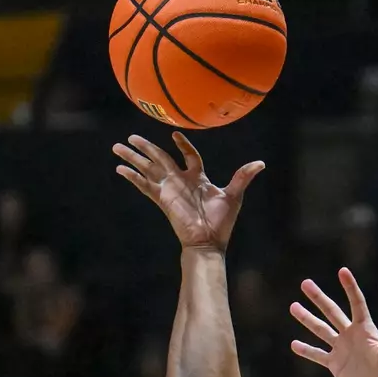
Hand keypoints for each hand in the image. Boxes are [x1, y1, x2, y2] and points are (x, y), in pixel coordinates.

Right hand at [112, 132, 263, 252]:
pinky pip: (144, 185)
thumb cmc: (222, 221)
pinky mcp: (161, 199)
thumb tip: (261, 163)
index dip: (183, 145)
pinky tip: (119, 169)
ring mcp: (169, 189)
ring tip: (117, 147)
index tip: (174, 135)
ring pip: (148, 168)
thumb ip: (243, 176)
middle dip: (146, 147)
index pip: (189, 156)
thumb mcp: (234, 195)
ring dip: (133, 157)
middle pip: (160, 158)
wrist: (208, 241)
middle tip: (131, 136)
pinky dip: (132, 177)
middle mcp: (181, 181)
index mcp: (198, 177)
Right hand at [289, 269, 377, 376]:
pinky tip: (294, 343)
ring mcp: (342, 350)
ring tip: (293, 306)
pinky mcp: (335, 365)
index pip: (356, 303)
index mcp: (365, 329)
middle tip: (305, 283)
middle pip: (332, 312)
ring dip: (307, 319)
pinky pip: (318, 355)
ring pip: (321, 330)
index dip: (349, 287)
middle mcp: (351, 336)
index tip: (342, 271)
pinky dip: (306, 350)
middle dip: (318, 298)